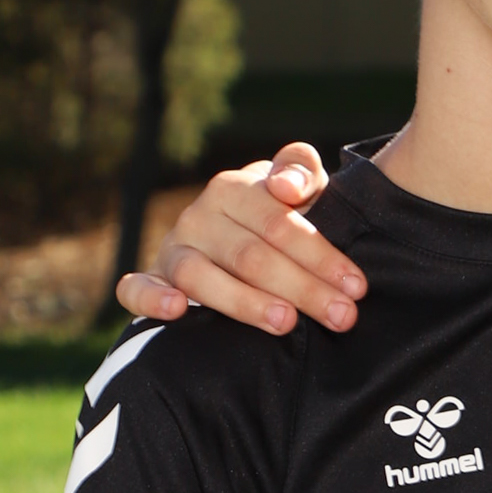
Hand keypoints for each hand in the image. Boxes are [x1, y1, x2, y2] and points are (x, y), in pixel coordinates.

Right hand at [115, 141, 366, 334]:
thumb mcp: (299, 185)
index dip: (320, 255)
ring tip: (285, 322)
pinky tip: (176, 311)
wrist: (239, 231)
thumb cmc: (280, 214)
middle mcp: (199, 216)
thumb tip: (286, 187)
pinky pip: (135, 289)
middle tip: (342, 317)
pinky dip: (151, 299)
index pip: (279, 224)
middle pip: (250, 255)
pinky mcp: (153, 279)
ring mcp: (173, 248)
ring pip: (201, 277)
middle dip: (302, 288)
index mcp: (234, 188)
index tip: (356, 286)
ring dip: (244, 302)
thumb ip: (300, 170)